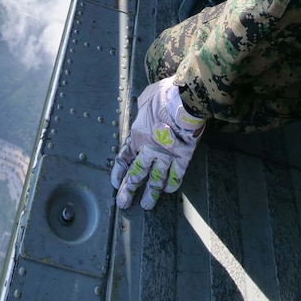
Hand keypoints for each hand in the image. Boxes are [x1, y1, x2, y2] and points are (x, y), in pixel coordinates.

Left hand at [111, 78, 205, 209]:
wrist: (185, 101)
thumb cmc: (164, 96)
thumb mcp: (146, 98)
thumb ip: (143, 108)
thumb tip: (143, 106)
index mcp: (138, 135)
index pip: (124, 158)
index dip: (119, 172)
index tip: (115, 183)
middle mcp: (149, 150)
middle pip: (136, 174)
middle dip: (128, 190)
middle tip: (123, 203)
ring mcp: (166, 156)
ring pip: (156, 180)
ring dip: (150, 194)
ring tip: (146, 206)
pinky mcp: (183, 158)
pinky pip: (176, 175)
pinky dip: (172, 183)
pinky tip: (169, 190)